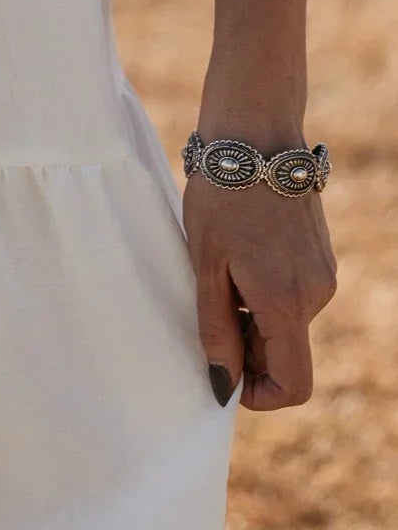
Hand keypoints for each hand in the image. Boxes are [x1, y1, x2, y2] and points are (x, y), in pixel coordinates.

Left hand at [184, 171, 337, 409]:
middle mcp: (317, 295)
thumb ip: (216, 328)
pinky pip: (295, 296)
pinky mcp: (321, 257)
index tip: (224, 371)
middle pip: (287, 354)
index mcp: (287, 303)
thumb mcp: (205, 266)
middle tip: (210, 308)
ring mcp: (324, 274)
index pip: (293, 385)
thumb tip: (224, 383)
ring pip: (288, 324)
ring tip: (221, 271)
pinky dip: (266, 295)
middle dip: (249, 350)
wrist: (254, 136)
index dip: (258, 394)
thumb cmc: (221, 197)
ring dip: (254, 318)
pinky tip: (240, 256)